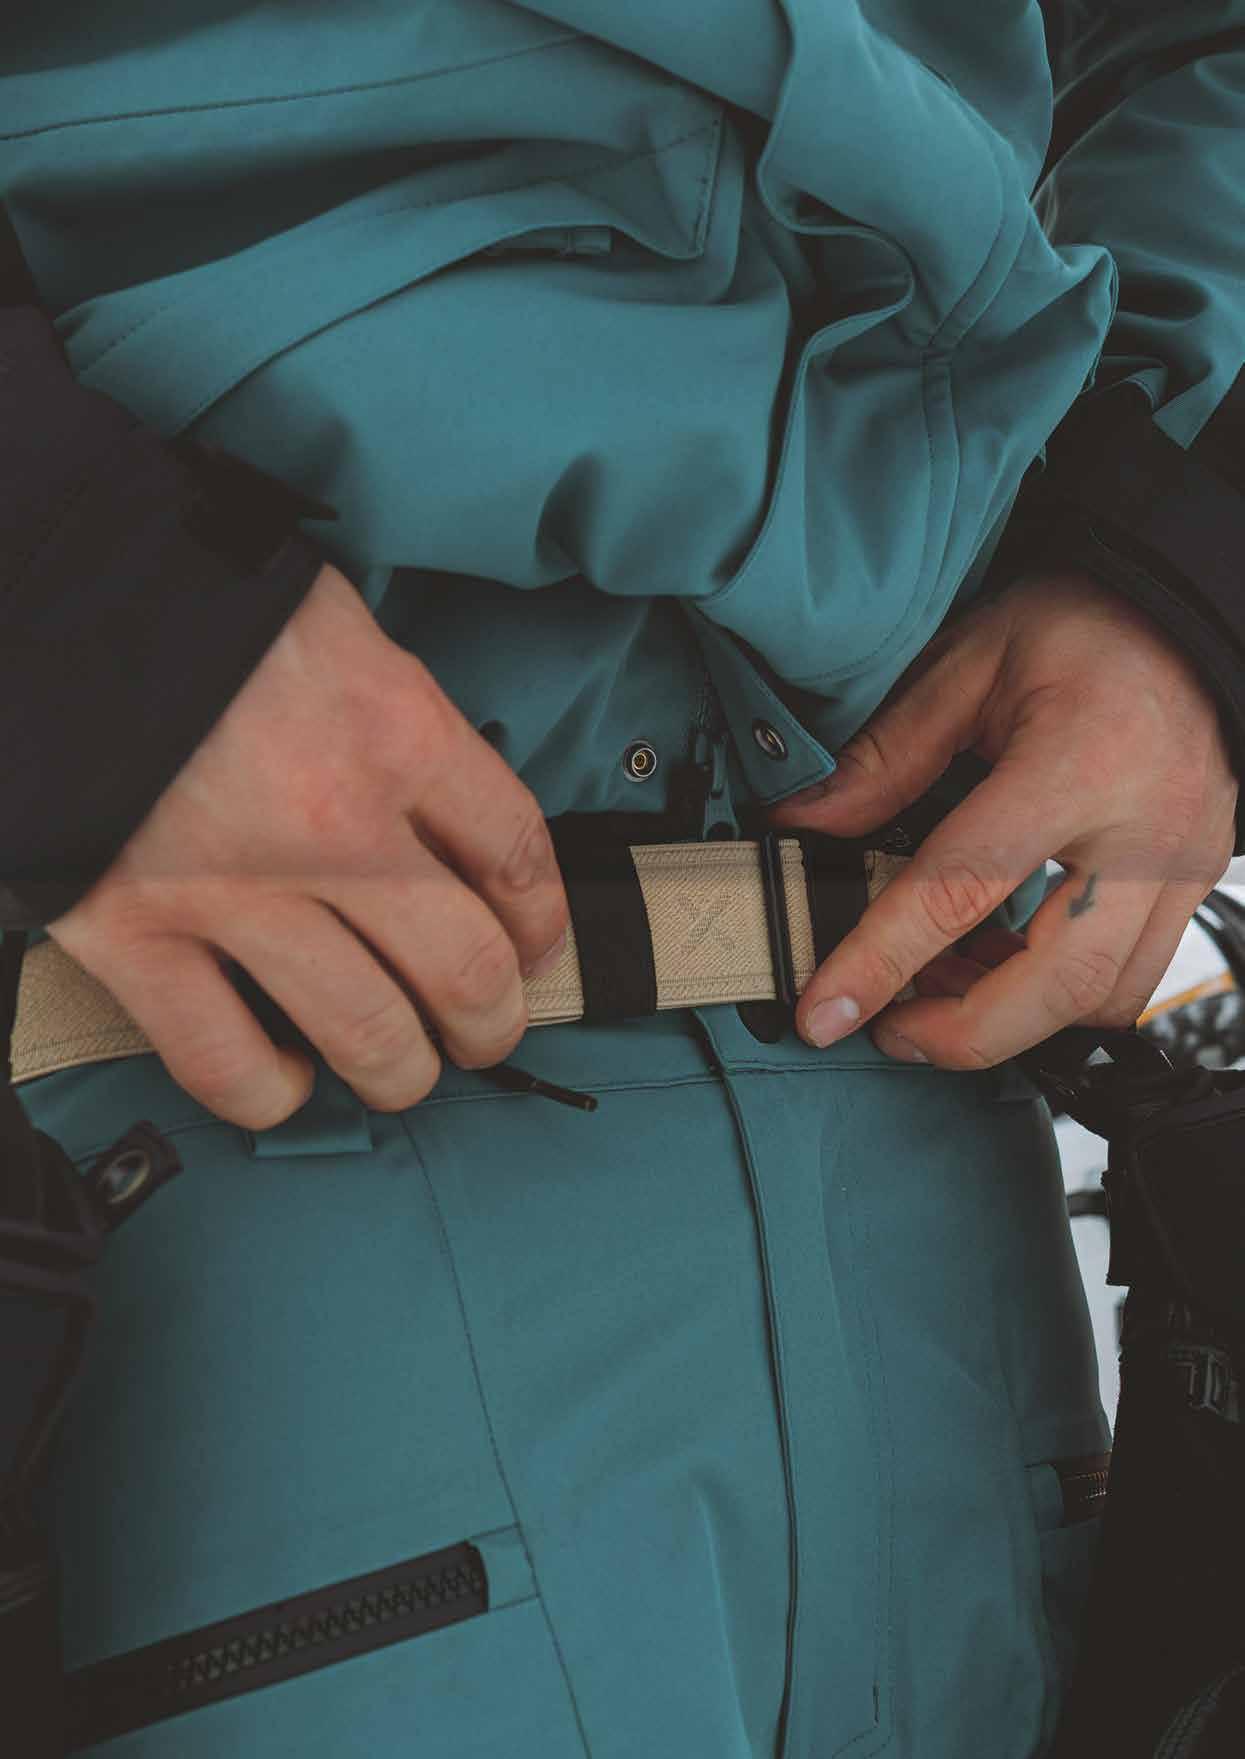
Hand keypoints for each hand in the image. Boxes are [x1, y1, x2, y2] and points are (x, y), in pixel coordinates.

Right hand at [48, 565, 569, 1127]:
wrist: (44, 597)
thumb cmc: (192, 604)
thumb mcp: (332, 625)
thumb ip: (396, 717)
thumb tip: (441, 808)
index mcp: (394, 728)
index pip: (515, 852)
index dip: (543, 918)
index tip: (536, 945)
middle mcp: (335, 823)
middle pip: (466, 966)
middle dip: (492, 1020)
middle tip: (486, 1031)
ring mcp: (234, 889)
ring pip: (368, 1033)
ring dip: (404, 1072)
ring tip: (403, 1070)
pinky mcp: (135, 933)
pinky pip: (224, 1060)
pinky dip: (271, 1090)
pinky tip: (288, 1076)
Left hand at [767, 570, 1237, 1066]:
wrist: (1189, 618)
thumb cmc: (1084, 626)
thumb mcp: (968, 665)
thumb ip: (887, 756)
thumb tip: (803, 825)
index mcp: (1077, 763)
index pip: (959, 888)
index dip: (881, 959)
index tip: (824, 1009)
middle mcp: (1144, 831)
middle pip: (1052, 983)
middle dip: (959, 1031)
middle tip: (886, 1026)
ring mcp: (1183, 866)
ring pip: (1100, 999)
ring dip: (1012, 1020)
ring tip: (939, 990)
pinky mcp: (1195, 885)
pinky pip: (1131, 978)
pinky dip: (1059, 996)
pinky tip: (1002, 965)